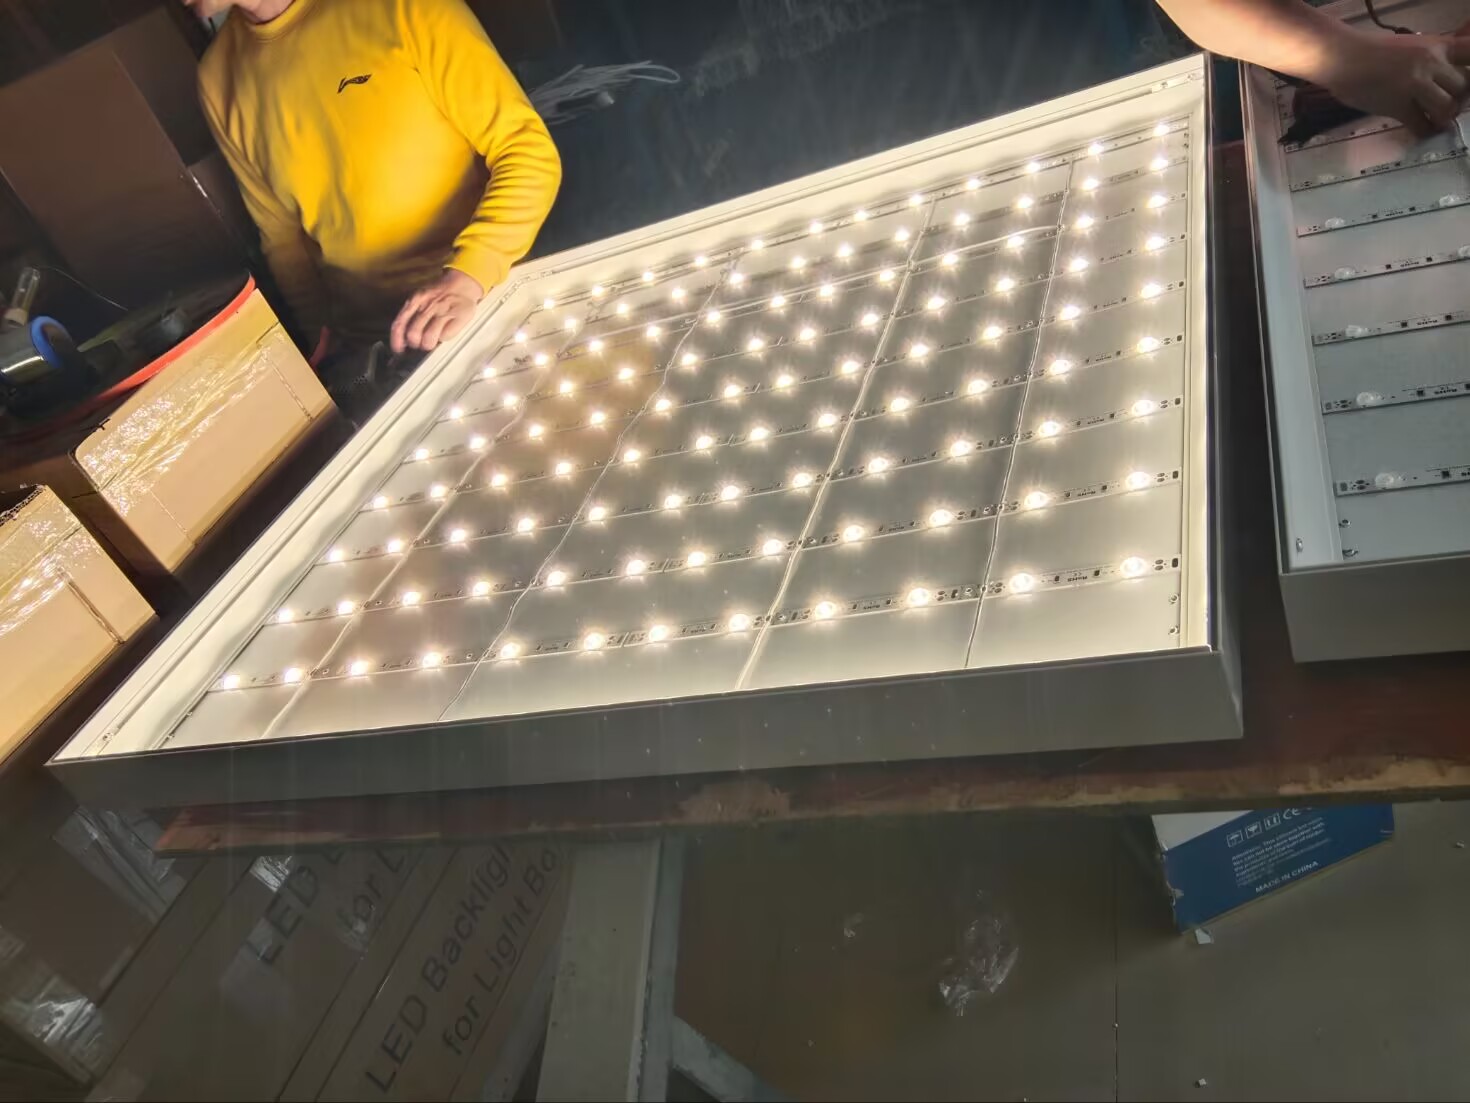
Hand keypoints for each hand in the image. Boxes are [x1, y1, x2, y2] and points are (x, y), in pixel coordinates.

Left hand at [390, 268, 482, 353]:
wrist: (462, 283)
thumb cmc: (440, 294)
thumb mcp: (420, 298)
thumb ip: (409, 313)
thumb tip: (402, 336)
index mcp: (415, 300)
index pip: (400, 323)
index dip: (397, 339)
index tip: (399, 349)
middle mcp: (427, 306)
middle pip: (413, 334)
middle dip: (416, 343)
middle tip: (421, 343)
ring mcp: (443, 312)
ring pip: (429, 339)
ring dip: (429, 344)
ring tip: (433, 340)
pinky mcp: (457, 317)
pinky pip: (446, 336)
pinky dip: (444, 338)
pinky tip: (445, 331)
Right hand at [1324, 31, 1469, 136]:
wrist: (1342, 57)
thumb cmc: (1372, 52)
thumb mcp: (1411, 46)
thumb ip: (1431, 60)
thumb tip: (1444, 78)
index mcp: (1437, 45)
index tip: (1465, 85)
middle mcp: (1431, 63)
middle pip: (1462, 86)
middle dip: (1457, 99)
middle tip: (1446, 106)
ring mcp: (1415, 85)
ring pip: (1446, 107)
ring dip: (1443, 117)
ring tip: (1434, 120)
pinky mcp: (1398, 106)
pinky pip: (1421, 125)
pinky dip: (1424, 131)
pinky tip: (1421, 130)